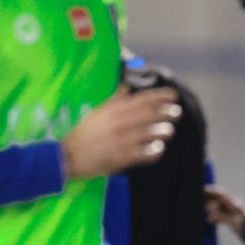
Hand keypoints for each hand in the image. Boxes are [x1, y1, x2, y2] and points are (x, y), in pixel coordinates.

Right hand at [61, 87, 180, 179]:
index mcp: (113, 110)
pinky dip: (151, 151)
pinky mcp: (119, 157)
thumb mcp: (97, 112)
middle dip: (164, 112)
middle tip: (178, 112)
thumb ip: (114, 100)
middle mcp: (118, 123)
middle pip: (146, 115)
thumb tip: (128, 87)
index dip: (159, 96)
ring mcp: (119, 140)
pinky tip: (160, 149)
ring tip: (170, 130)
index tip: (173, 95)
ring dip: (159, 131)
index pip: (140, 99)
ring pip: (145, 133)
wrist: (67, 156)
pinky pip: (140, 153)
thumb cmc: (84, 134)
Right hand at [204, 185, 244, 244]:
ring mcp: (235, 214)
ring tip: (204, 215)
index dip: (211, 191)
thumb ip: (222, 216)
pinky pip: (223, 215)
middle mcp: (235, 207)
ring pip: (220, 208)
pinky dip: (216, 217)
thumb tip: (209, 210)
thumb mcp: (235, 223)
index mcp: (235, 205)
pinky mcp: (235, 221)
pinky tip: (211, 222)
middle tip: (199, 205)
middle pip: (219, 200)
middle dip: (209, 201)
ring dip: (212, 210)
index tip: (201, 191)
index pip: (221, 194)